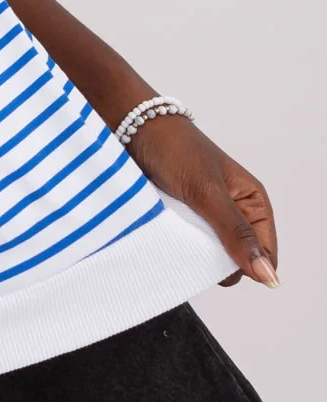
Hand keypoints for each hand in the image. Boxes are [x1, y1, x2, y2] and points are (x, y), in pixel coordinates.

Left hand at [125, 114, 279, 289]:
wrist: (132, 127)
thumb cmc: (175, 149)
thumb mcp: (208, 192)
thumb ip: (236, 232)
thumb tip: (268, 274)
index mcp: (253, 202)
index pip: (264, 254)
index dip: (247, 268)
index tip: (218, 269)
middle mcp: (234, 212)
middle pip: (236, 259)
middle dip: (216, 262)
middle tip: (191, 246)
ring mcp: (207, 216)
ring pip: (209, 255)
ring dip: (194, 255)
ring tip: (174, 238)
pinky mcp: (182, 217)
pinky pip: (187, 245)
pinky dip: (177, 246)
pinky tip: (164, 239)